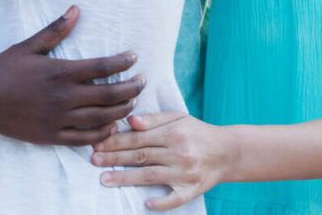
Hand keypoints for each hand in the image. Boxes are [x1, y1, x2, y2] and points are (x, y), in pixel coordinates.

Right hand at [0, 7, 142, 145]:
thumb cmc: (2, 70)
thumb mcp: (28, 46)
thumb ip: (55, 31)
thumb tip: (76, 10)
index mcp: (60, 72)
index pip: (101, 67)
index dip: (122, 63)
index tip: (134, 58)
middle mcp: (64, 97)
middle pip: (109, 95)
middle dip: (131, 88)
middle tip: (142, 82)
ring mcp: (59, 119)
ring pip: (101, 118)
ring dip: (121, 110)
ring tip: (132, 102)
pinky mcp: (52, 136)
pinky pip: (84, 138)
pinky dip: (102, 133)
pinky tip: (111, 126)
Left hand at [91, 111, 228, 210]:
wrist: (228, 152)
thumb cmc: (197, 132)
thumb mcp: (178, 118)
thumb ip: (154, 119)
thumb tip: (131, 121)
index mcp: (174, 133)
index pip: (138, 138)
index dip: (116, 141)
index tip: (97, 144)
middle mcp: (179, 153)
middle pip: (140, 157)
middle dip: (114, 158)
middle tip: (93, 161)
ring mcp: (186, 173)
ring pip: (150, 176)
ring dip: (126, 179)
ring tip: (104, 180)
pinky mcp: (192, 190)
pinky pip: (175, 199)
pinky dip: (162, 202)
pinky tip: (146, 203)